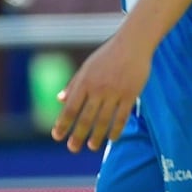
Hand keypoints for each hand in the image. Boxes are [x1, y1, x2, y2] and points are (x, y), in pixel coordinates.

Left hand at [51, 29, 152, 151]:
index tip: (57, 136)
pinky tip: (112, 138)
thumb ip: (74, 84)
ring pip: (104, 120)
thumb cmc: (108, 54)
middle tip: (72, 148)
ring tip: (92, 146)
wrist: (133, 43)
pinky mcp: (131, 93)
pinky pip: (122, 116)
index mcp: (85, 82)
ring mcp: (115, 92)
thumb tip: (59, 100)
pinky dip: (116, 129)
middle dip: (77, 135)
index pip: (70, 108)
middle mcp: (98, 89)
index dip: (62, 124)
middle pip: (85, 118)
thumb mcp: (87, 67)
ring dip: (97, 136)